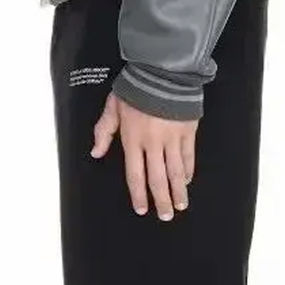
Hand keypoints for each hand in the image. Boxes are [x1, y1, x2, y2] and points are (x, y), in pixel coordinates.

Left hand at [90, 92, 197, 220]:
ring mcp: (172, 137)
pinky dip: (188, 170)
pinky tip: (187, 179)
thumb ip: (104, 130)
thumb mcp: (113, 106)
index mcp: (133, 138)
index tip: (142, 208)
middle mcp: (153, 142)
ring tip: (180, 205)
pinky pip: (188, 156)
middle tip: (165, 215)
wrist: (161, 70)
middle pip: (157, 178)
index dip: (138, 194)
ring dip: (178, 191)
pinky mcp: (188, 130)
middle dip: (161, 199)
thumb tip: (96, 152)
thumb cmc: (135, 86)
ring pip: (175, 171)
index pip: (135, 174)